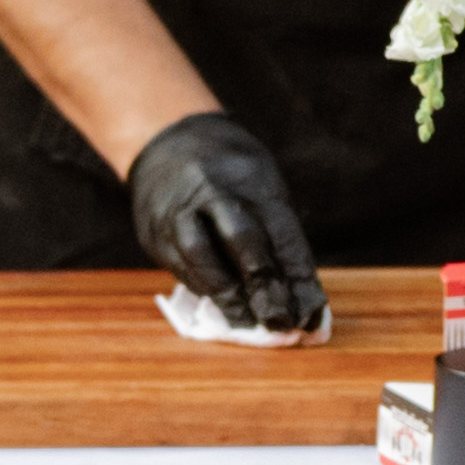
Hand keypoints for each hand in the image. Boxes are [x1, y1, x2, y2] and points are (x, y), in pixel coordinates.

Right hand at [126, 113, 322, 335]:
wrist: (166, 141)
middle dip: (263, 286)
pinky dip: (204, 289)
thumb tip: (301, 296)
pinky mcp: (153, 231)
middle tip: (281, 322)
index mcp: (248, 174)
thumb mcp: (260, 185)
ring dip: (228, 296)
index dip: (297, 273)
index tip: (310, 310)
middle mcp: (210, 188)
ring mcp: (177, 208)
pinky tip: (222, 306)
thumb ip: (278, 235)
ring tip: (247, 323)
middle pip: (240, 239)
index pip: (279, 228)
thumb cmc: (230, 172)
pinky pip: (180, 266)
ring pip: (201, 256)